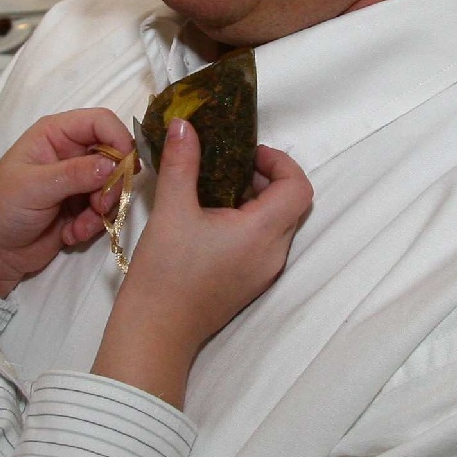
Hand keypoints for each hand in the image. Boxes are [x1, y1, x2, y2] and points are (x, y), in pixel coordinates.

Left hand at [0, 107, 135, 296]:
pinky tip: (71, 235)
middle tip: (100, 205)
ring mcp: (77, 182)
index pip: (100, 122)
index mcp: (55, 134)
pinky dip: (93, 225)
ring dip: (102, 209)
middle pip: (114, 156)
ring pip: (113, 187)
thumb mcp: (34, 187)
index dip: (119, 139)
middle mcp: (70, 153)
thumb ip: (75, 174)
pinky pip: (104, 212)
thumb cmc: (1, 208)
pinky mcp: (81, 208)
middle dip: (113, 184)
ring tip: (80, 226)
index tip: (127, 167)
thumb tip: (114, 165)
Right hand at [91, 119, 312, 407]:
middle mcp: (274, 253)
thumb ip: (182, 162)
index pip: (299, 187)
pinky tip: (210, 217)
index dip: (280, 162)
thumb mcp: (171, 210)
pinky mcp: (251, 282)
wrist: (157, 331)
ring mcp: (264, 271)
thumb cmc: (166, 273)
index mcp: (263, 233)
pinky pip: (263, 242)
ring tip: (214, 188)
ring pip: (277, 223)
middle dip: (264, 178)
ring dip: (255, 199)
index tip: (246, 154)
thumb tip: (185, 125)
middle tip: (227, 165)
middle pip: (291, 204)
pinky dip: (248, 221)